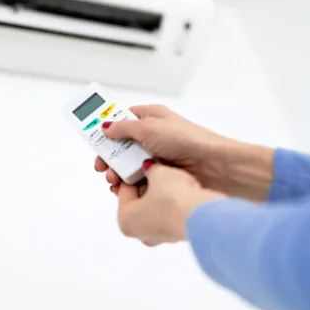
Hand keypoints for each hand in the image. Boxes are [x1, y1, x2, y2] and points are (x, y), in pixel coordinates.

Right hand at [100, 105, 273, 200]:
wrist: (214, 166)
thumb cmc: (186, 140)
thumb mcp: (149, 127)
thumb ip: (124, 128)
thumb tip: (104, 126)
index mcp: (151, 119)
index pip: (122, 121)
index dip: (107, 131)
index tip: (95, 141)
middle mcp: (153, 137)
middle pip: (121, 146)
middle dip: (109, 157)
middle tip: (102, 169)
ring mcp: (157, 157)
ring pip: (128, 165)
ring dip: (118, 173)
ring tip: (114, 182)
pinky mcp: (161, 176)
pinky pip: (139, 180)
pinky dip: (130, 185)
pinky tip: (125, 190)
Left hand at [108, 161, 225, 246]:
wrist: (202, 215)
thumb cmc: (174, 197)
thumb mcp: (158, 172)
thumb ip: (150, 168)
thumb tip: (149, 167)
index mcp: (125, 220)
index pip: (124, 190)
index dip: (132, 174)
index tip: (140, 165)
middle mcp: (140, 233)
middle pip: (138, 202)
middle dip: (146, 185)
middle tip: (155, 172)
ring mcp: (160, 237)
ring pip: (155, 210)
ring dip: (160, 195)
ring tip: (170, 180)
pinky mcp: (177, 235)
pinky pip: (171, 215)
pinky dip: (173, 204)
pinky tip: (181, 192)